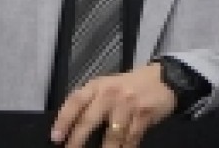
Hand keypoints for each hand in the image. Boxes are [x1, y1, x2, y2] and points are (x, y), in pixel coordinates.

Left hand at [50, 63, 174, 147]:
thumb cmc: (128, 86)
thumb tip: (69, 128)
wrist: (162, 79)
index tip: (56, 137)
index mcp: (96, 86)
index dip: (63, 120)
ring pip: (112, 134)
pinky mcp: (144, 115)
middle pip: (89, 120)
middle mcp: (110, 94)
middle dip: (77, 140)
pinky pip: (131, 139)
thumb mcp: (106, 87)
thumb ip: (90, 102)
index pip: (75, 102)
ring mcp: (127, 104)